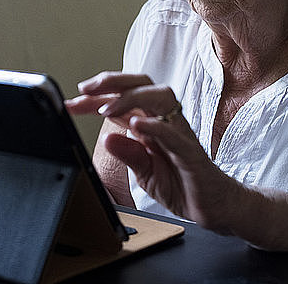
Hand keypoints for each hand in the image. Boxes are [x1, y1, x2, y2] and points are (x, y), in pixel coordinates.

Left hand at [66, 72, 242, 231]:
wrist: (216, 207)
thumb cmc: (183, 185)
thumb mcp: (144, 172)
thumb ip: (128, 154)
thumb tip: (106, 139)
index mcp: (152, 124)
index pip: (123, 99)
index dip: (96, 97)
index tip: (72, 101)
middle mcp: (166, 122)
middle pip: (143, 84)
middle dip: (112, 81)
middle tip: (85, 89)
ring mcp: (180, 133)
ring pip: (161, 97)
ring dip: (130, 98)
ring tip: (105, 108)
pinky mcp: (191, 152)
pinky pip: (174, 133)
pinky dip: (154, 126)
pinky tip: (136, 124)